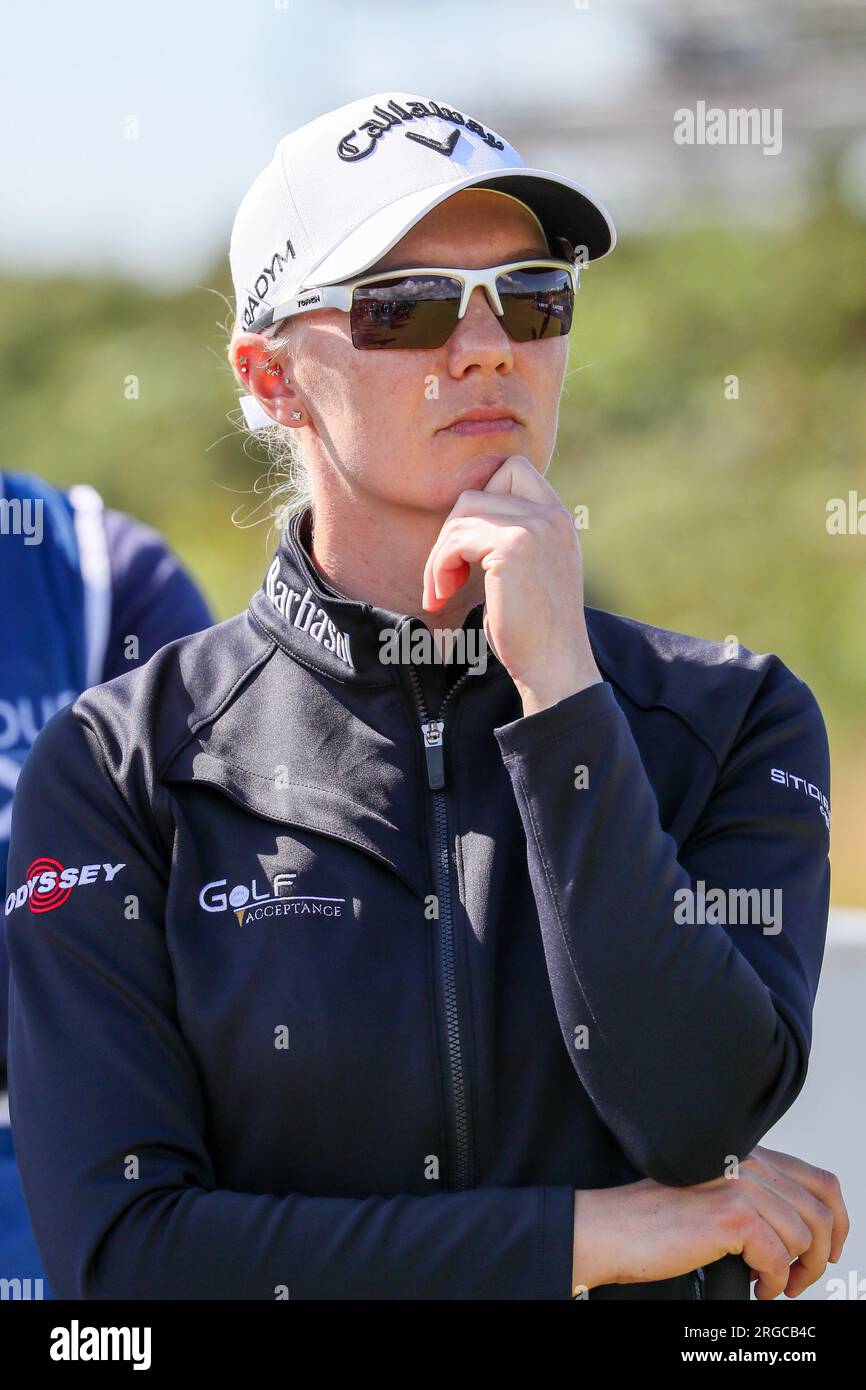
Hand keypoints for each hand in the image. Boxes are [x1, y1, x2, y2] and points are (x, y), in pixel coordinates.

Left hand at [421, 456, 601, 711]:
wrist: (554, 666)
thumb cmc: (535, 631)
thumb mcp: (532, 571)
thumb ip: (514, 537)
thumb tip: (466, 520)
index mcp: (558, 518)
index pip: (512, 470)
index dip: (481, 501)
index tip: (470, 547)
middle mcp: (551, 515)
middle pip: (477, 492)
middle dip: (452, 531)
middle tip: (447, 576)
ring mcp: (534, 526)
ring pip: (461, 513)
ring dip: (440, 555)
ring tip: (441, 591)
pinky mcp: (512, 546)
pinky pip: (455, 539)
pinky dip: (439, 567)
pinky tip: (442, 596)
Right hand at [572, 1145, 848, 1298]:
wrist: (614, 1228)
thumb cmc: (657, 1216)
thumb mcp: (715, 1192)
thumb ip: (755, 1195)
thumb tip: (801, 1230)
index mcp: (748, 1153)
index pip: (821, 1182)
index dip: (837, 1222)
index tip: (828, 1249)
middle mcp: (748, 1162)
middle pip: (821, 1213)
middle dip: (819, 1256)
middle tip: (798, 1278)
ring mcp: (740, 1186)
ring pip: (804, 1239)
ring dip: (794, 1273)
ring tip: (770, 1283)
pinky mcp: (731, 1216)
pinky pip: (778, 1259)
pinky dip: (773, 1282)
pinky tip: (755, 1285)